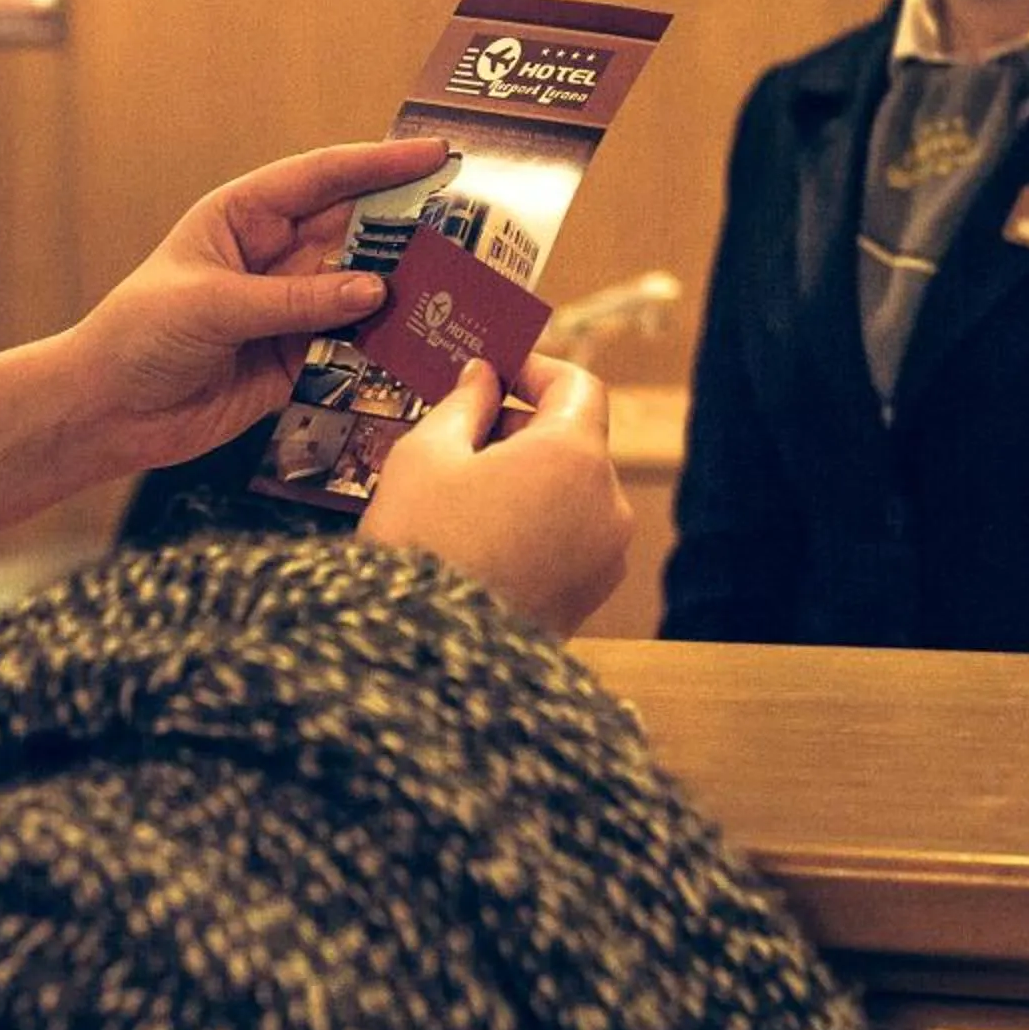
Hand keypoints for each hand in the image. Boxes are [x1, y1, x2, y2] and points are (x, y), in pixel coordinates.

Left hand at [55, 137, 449, 474]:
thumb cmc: (138, 336)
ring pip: (360, 283)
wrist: (107, 412)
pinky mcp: (297, 356)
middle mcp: (272, 254)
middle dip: (406, 219)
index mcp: (243, 216)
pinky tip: (422, 333)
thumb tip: (375, 289)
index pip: (321, 177)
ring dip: (403, 281)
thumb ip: (294, 300)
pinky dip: (386, 336)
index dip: (379, 162)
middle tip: (469, 216)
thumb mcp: (212, 306)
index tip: (434, 153)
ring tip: (459, 276)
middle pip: (352, 227)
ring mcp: (289, 305)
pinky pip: (352, 339)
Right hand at [360, 353, 629, 636]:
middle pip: (574, 440)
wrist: (424, 660)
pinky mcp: (589, 598)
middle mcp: (607, 505)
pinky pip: (568, 538)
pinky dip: (534, 523)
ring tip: (460, 494)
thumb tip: (482, 377)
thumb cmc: (422, 548)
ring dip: (526, 478)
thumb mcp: (425, 455)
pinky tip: (477, 537)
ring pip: (570, 492)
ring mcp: (604, 558)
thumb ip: (463, 403)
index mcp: (574, 457)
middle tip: (459, 433)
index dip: (534, 369)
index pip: (577, 385)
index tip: (494, 370)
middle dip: (520, 429)